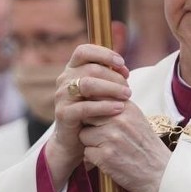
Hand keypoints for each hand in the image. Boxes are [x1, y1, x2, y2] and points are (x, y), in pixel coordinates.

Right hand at [45, 44, 130, 191]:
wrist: (76, 140)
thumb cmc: (92, 112)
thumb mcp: (100, 91)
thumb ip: (108, 78)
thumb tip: (123, 68)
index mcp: (72, 70)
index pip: (84, 51)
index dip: (104, 54)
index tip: (122, 63)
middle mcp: (64, 80)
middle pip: (91, 68)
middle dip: (114, 76)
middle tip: (128, 88)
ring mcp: (62, 97)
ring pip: (87, 84)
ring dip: (111, 88)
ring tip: (127, 95)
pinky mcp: (63, 114)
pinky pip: (85, 107)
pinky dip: (105, 106)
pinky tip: (119, 108)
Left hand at [79, 102, 170, 191]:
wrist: (160, 173)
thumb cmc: (147, 147)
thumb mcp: (137, 119)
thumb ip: (118, 107)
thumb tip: (94, 99)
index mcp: (126, 107)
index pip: (96, 98)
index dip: (92, 109)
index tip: (94, 116)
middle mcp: (118, 119)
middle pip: (87, 115)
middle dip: (90, 126)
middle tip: (100, 135)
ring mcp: (111, 137)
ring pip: (84, 135)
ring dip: (91, 143)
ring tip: (107, 149)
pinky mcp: (105, 156)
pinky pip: (86, 152)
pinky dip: (94, 159)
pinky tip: (108, 160)